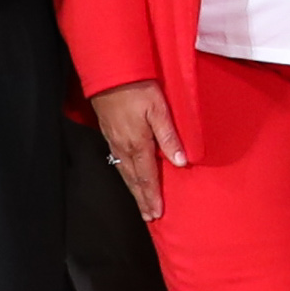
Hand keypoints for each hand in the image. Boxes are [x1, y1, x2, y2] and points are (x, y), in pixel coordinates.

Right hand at [89, 78, 179, 219]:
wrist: (110, 74)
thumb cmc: (138, 88)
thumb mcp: (159, 110)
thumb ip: (169, 137)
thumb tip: (180, 162)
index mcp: (139, 144)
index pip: (148, 177)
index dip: (153, 196)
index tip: (158, 213)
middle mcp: (124, 147)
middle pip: (134, 180)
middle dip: (142, 199)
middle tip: (149, 217)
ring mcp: (114, 141)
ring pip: (125, 173)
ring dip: (134, 190)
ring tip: (141, 205)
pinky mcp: (109, 134)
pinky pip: (118, 162)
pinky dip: (125, 176)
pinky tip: (128, 178)